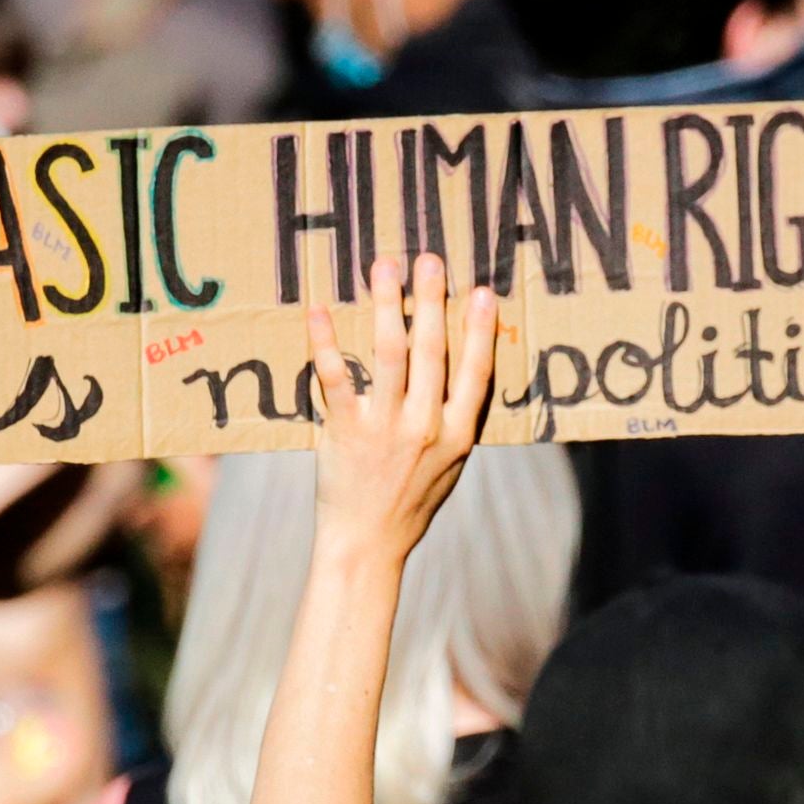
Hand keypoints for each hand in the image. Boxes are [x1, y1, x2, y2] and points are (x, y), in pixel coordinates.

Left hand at [305, 252, 496, 563]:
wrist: (367, 544)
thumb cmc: (410, 502)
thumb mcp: (451, 466)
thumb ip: (458, 420)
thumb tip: (467, 371)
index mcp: (458, 435)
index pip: (475, 373)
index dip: (480, 331)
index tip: (483, 292)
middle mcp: (426, 427)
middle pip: (432, 352)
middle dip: (433, 301)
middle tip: (430, 260)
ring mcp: (385, 428)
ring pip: (389, 354)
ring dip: (388, 305)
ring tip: (385, 267)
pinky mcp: (345, 431)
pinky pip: (335, 378)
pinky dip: (326, 342)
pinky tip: (320, 310)